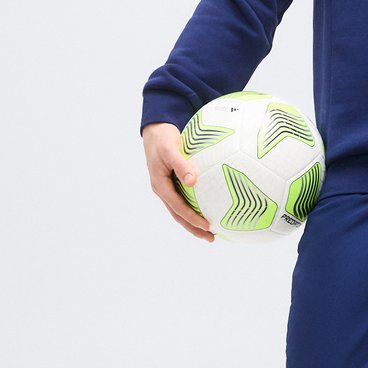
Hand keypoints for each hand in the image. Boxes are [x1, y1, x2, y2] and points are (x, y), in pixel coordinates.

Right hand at [142, 122, 214, 241]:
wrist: (156, 130)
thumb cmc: (162, 138)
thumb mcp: (170, 149)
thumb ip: (181, 165)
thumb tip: (192, 181)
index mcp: (160, 185)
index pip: (177, 207)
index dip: (192, 218)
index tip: (207, 226)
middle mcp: (163, 189)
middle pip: (179, 214)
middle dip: (194, 228)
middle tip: (211, 238)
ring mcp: (168, 187)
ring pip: (181, 209)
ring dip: (194, 221)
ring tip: (211, 231)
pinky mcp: (174, 183)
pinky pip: (185, 199)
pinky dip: (195, 207)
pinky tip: (209, 209)